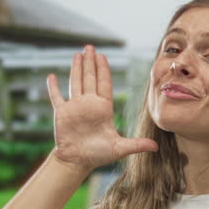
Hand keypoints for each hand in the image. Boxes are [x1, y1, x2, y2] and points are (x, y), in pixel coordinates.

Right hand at [47, 46, 157, 173]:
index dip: (103, 69)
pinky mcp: (62, 113)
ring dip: (76, 69)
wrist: (78, 162)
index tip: (102, 56)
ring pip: (75, 83)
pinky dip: (53, 87)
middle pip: (90, 78)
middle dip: (91, 62)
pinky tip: (51, 76)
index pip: (104, 84)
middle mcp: (89, 104)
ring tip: (77, 55)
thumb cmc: (99, 155)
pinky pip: (57, 97)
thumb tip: (156, 147)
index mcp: (103, 108)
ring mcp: (75, 107)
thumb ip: (136, 145)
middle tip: (90, 47)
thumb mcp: (120, 148)